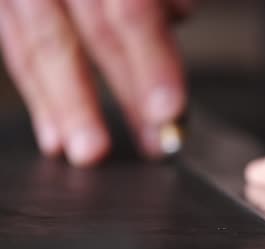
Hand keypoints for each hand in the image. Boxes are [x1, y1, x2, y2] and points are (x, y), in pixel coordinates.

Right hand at [0, 0, 193, 165]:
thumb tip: (181, 12)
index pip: (130, 8)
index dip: (152, 59)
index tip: (172, 108)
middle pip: (90, 31)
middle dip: (124, 94)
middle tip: (154, 144)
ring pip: (39, 45)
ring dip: (69, 107)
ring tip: (92, 153)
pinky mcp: (2, 3)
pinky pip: (13, 46)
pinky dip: (38, 93)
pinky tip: (55, 134)